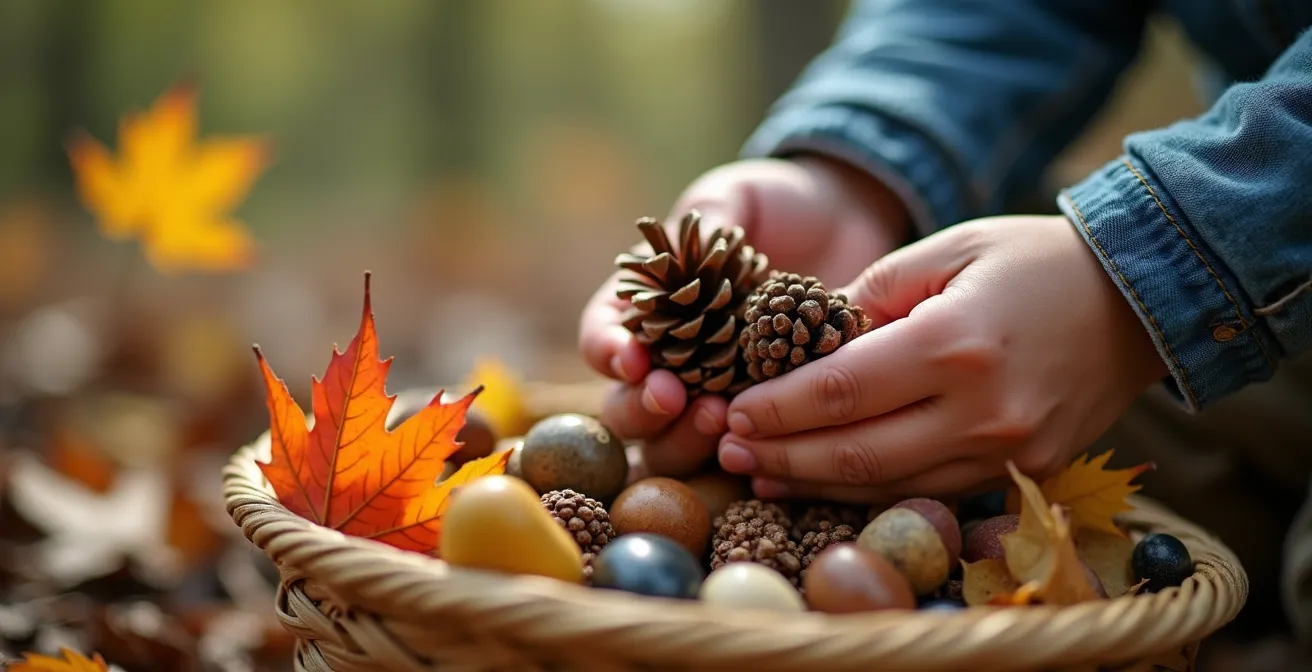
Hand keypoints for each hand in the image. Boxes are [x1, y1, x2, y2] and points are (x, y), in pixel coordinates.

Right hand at [578, 156, 909, 475]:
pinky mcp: (759, 420)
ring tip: (718, 416)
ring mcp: (712, 396)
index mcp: (645, 305)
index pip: (602, 336)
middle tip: (673, 396)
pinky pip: (734, 455)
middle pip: (623, 406)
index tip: (632, 359)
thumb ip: (707, 215)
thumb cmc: (780, 207)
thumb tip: (681, 239)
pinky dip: (738, 455)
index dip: (607, 351)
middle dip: (640, 408)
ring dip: (682, 440)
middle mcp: (668, 359)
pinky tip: (760, 440)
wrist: (848, 227)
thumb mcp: (740, 196)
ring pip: (668, 446)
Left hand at [716, 215, 1169, 501]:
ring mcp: (1008, 452)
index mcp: (955, 344)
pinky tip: (825, 483)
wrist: (1136, 302)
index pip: (839, 392)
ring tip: (758, 473)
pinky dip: (870, 491)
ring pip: (889, 485)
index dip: (777, 407)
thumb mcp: (948, 250)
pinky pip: (929, 491)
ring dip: (815, 484)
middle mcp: (982, 411)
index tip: (732, 409)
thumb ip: (872, 293)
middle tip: (726, 451)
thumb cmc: (1032, 262)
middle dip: (782, 455)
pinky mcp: (1026, 473)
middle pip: (856, 454)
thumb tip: (806, 338)